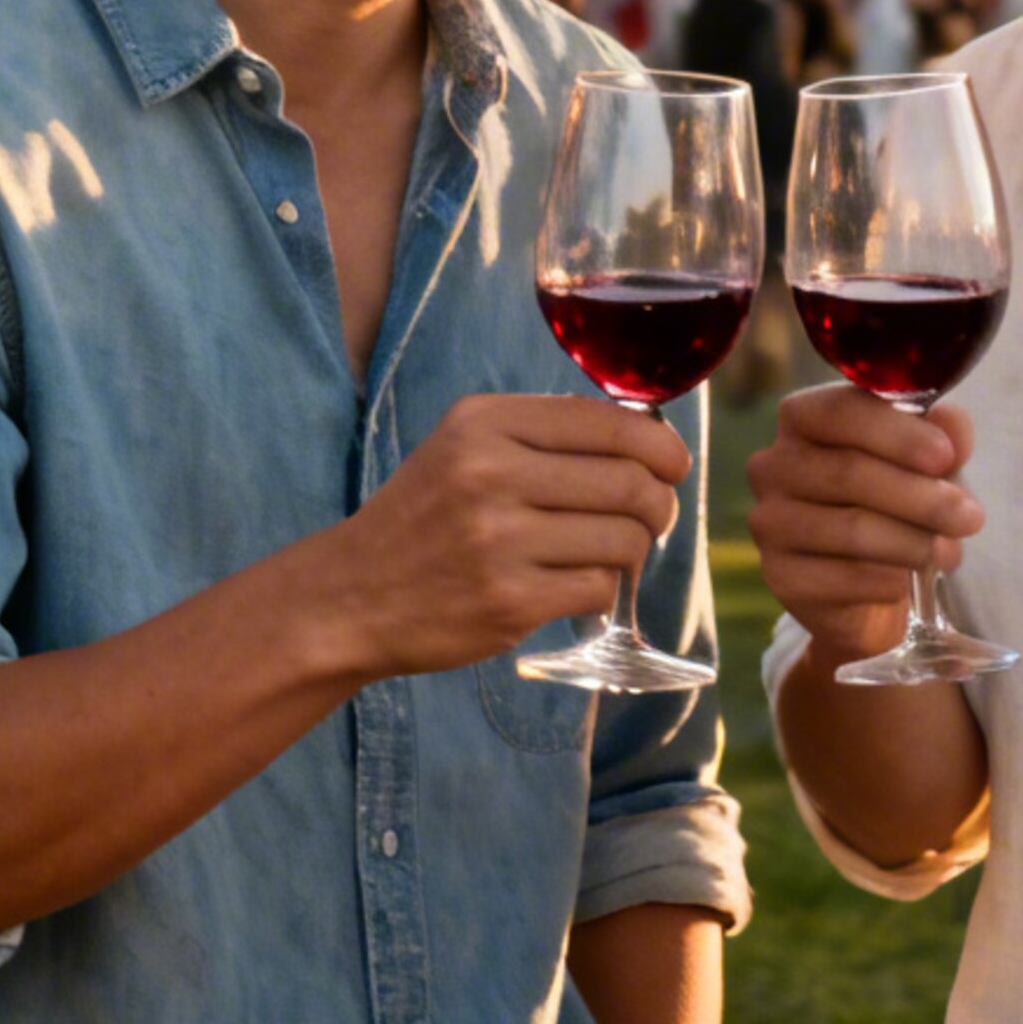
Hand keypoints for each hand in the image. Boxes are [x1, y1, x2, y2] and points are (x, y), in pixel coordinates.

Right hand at [321, 395, 688, 678]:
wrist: (349, 596)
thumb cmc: (424, 517)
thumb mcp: (464, 447)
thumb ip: (543, 433)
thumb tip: (646, 436)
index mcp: (484, 424)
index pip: (608, 422)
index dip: (660, 445)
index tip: (672, 465)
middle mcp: (490, 474)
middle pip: (629, 481)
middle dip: (659, 503)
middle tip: (654, 517)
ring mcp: (498, 541)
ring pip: (624, 538)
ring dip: (635, 550)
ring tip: (612, 554)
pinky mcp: (508, 601)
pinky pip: (600, 588)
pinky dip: (604, 590)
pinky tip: (578, 586)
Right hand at [744, 383, 981, 664]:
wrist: (869, 586)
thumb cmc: (896, 505)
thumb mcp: (926, 464)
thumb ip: (940, 436)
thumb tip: (951, 421)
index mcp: (804, 418)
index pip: (841, 412)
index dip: (897, 433)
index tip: (947, 457)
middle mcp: (774, 465)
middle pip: (849, 472)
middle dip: (921, 496)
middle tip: (970, 517)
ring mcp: (769, 521)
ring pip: (850, 527)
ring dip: (913, 542)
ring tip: (951, 553)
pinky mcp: (779, 575)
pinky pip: (841, 577)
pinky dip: (887, 579)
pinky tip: (910, 580)